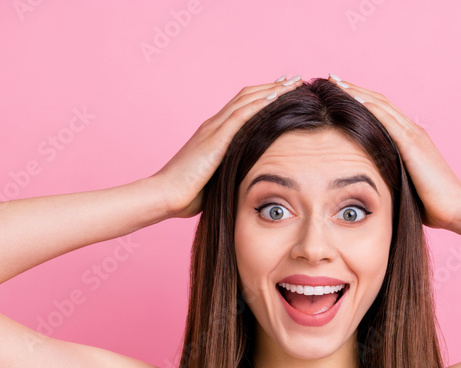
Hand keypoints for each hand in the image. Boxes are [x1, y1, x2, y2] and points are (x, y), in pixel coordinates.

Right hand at [152, 75, 302, 218]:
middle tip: (294, 80)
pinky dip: (260, 103)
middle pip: (247, 96)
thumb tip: (247, 178)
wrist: (166, 194)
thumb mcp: (215, 179)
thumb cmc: (187, 194)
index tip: (283, 91)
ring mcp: (213, 129)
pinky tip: (276, 97)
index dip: (263, 96)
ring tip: (293, 82)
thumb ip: (230, 171)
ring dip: (272, 89)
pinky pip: (241, 115)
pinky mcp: (215, 139)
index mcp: (213, 134)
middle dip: (272, 87)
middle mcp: (213, 125)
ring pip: (247, 100)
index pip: (241, 106)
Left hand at [326, 74, 460, 231]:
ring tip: (335, 82)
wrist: (456, 208)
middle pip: (379, 102)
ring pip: (381, 105)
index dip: (361, 99)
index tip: (339, 92)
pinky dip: (370, 107)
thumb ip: (390, 176)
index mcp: (411, 139)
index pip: (382, 112)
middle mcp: (413, 131)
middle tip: (331, 78)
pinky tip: (354, 99)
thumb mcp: (404, 185)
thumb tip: (369, 183)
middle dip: (354, 89)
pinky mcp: (412, 145)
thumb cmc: (432, 204)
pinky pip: (388, 120)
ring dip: (357, 92)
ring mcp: (414, 136)